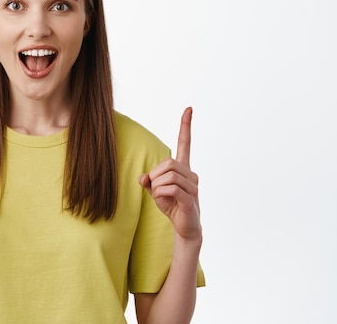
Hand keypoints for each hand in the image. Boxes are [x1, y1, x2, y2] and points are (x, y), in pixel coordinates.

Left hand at [138, 107, 200, 240]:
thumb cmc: (172, 206)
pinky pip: (171, 188)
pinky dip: (161, 193)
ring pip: (168, 176)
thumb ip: (149, 181)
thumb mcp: (156, 192)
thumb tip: (143, 177)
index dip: (185, 126)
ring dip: (157, 186)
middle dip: (155, 175)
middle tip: (154, 188)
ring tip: (161, 196)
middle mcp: (191, 174)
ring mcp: (193, 186)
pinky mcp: (191, 198)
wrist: (185, 227)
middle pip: (168, 163)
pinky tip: (164, 201)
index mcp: (183, 168)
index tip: (188, 109)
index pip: (185, 143)